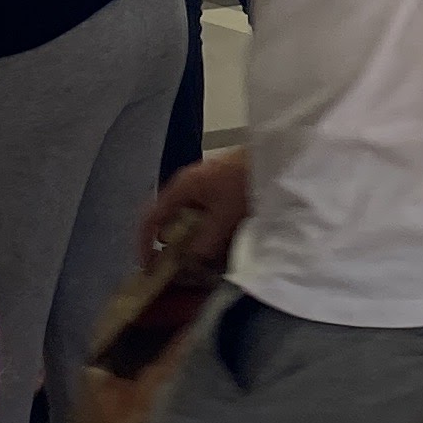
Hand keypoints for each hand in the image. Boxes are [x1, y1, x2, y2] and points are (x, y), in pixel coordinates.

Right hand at [137, 149, 247, 276]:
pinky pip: (203, 214)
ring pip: (188, 219)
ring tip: (202, 260)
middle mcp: (188, 185)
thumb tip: (191, 259)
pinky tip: (220, 243)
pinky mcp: (219, 188)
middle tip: (179, 267)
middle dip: (173, 245)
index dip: (145, 243)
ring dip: (192, 239)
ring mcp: (204, 186)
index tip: (148, 266)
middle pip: (169, 219)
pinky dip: (206, 230)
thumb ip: (205, 241)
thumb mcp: (225, 216)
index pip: (152, 217)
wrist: (277, 156)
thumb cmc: (246, 181)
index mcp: (183, 187)